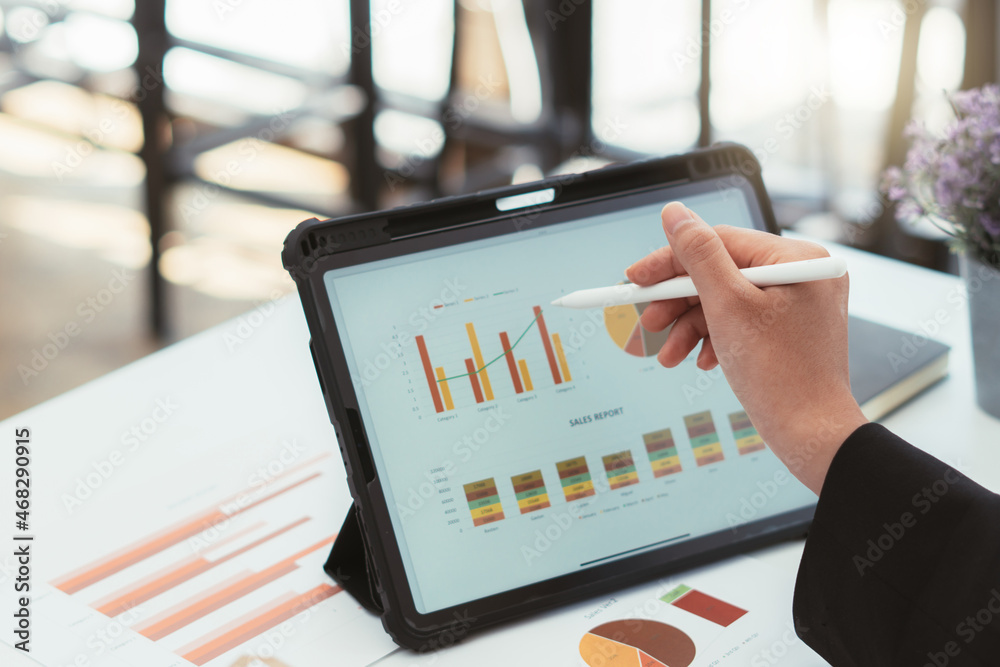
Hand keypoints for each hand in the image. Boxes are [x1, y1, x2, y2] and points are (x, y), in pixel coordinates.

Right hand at [625, 202, 867, 493]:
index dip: (669, 261)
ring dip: (689, 327)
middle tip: (646, 324)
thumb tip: (674, 214)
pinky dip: (713, 340)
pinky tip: (699, 361)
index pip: (717, 243)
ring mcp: (796, 304)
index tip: (635, 279)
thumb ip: (698, 255)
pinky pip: (739, 323)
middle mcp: (801, 274)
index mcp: (796, 258)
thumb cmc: (780, 374)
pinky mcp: (788, 331)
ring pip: (724, 302)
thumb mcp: (728, 306)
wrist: (812, 436)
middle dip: (677, 304)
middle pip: (719, 273)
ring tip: (668, 356)